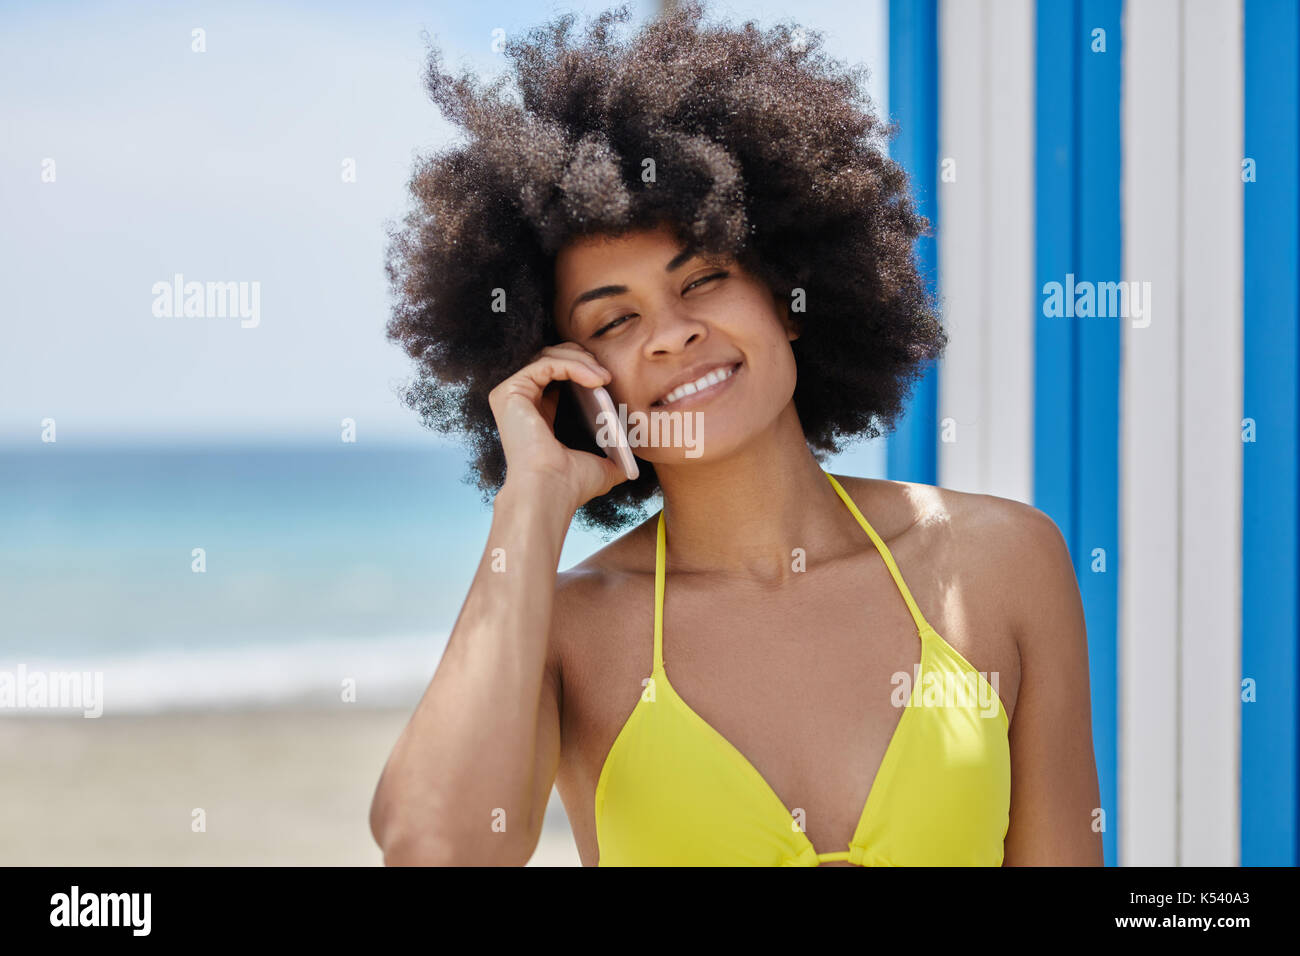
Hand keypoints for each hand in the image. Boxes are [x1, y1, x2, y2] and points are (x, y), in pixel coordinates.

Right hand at [488, 342, 629, 509]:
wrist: (552, 493)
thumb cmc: (570, 486)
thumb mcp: (602, 465)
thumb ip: (614, 456)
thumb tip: (634, 458)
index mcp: (538, 414)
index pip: (558, 374)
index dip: (584, 368)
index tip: (609, 379)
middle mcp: (521, 402)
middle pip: (551, 357)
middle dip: (583, 358)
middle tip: (607, 374)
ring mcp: (512, 395)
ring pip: (548, 355)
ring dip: (582, 360)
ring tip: (605, 377)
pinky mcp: (510, 391)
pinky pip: (545, 363)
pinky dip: (573, 365)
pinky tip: (595, 380)